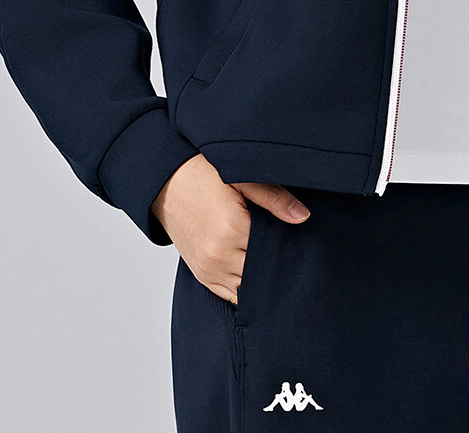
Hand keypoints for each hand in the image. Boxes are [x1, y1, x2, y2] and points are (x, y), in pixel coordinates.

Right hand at [151, 153, 310, 304]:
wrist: (166, 180)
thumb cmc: (203, 174)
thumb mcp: (241, 177)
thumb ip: (273, 198)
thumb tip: (303, 217)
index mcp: (231, 230)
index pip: (273, 253)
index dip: (289, 248)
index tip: (299, 243)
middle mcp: (218, 256)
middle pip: (261, 275)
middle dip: (276, 266)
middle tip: (292, 255)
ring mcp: (208, 269)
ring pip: (246, 290)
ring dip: (260, 280)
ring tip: (274, 264)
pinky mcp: (201, 274)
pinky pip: (229, 294)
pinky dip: (244, 287)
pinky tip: (256, 274)